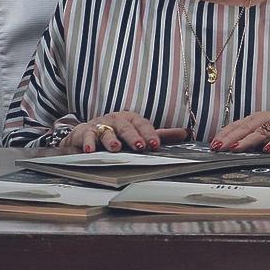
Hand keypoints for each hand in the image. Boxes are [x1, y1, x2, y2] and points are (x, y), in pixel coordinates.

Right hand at [64, 113, 188, 153]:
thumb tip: (185, 133)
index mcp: (131, 119)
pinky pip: (86, 136)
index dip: (149, 134)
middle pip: (125, 127)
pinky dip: (87, 142)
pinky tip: (90, 150)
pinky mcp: (84, 132)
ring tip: (115, 147)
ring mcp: (100, 125)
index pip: (142, 125)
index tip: (155, 144)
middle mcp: (116, 120)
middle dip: (133, 136)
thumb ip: (161, 135)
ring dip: (110, 139)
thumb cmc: (117, 133)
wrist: (87, 134)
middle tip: (139, 146)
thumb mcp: (139, 133)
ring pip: (106, 131)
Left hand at [211, 112, 269, 153]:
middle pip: (246, 127)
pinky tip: (268, 150)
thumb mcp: (268, 141)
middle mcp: (268, 118)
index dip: (225, 134)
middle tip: (219, 146)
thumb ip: (253, 144)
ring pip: (262, 131)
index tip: (213, 144)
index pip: (238, 125)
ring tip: (236, 148)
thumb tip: (231, 153)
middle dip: (231, 137)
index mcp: (259, 120)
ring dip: (248, 140)